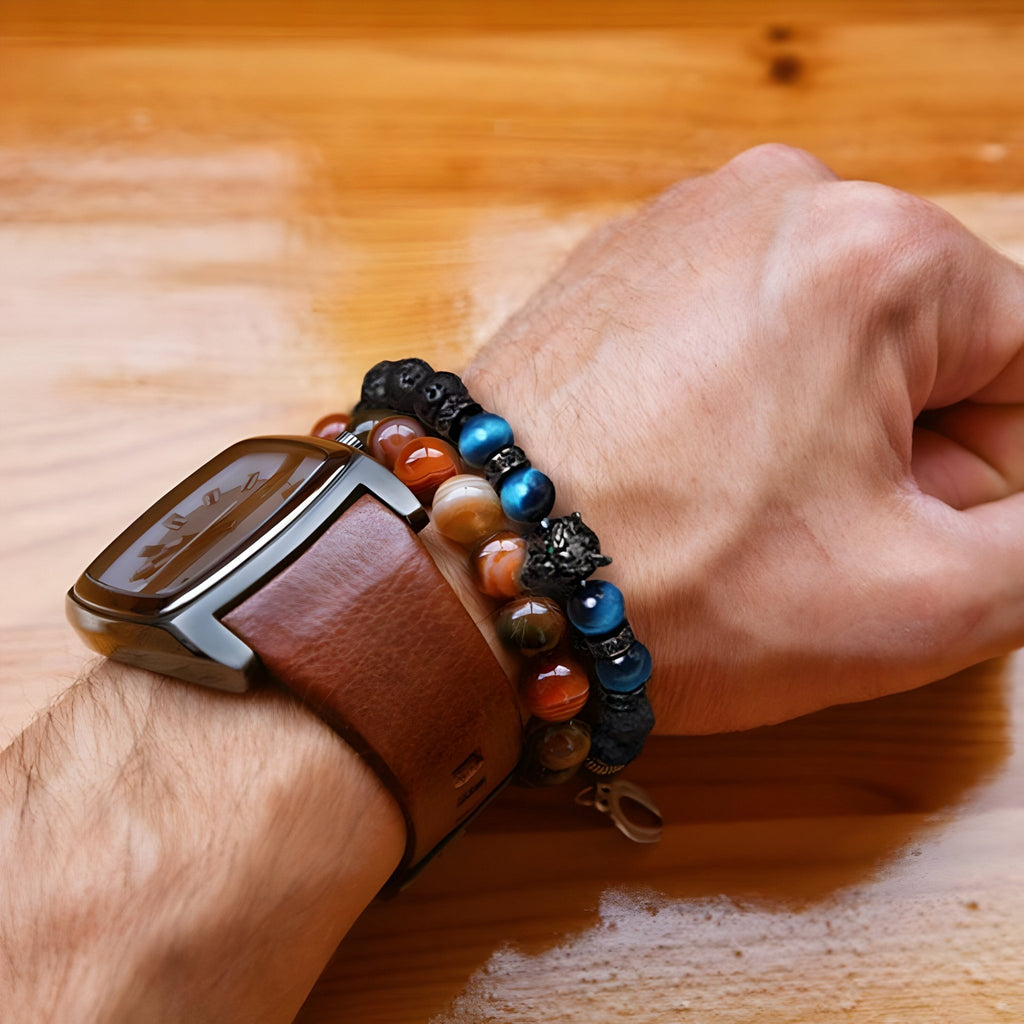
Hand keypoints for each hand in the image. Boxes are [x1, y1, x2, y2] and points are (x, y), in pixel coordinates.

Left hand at [466, 144, 1023, 734]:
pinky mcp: (616, 266)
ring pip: (827, 342)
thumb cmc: (671, 582)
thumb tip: (1023, 498)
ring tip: (741, 514)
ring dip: (821, 438)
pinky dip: (741, 408)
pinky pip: (735, 335)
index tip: (930, 538)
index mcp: (875, 250)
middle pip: (924, 345)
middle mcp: (773, 202)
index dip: (999, 475)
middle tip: (821, 542)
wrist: (466, 572)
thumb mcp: (922, 598)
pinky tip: (689, 476)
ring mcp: (679, 225)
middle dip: (904, 456)